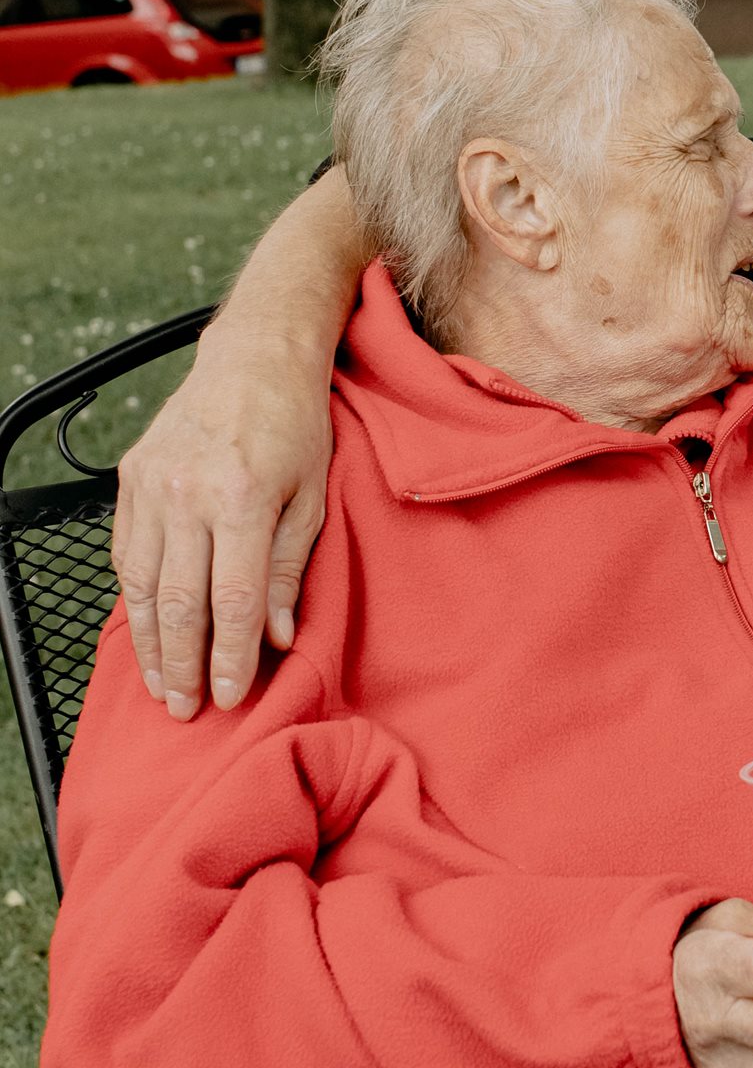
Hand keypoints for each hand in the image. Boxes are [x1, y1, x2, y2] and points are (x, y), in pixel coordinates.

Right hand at [112, 321, 332, 718]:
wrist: (253, 357)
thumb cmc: (295, 425)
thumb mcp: (312, 496)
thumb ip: (289, 569)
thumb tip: (276, 636)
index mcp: (241, 499)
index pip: (230, 602)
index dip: (228, 658)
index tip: (229, 697)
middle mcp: (187, 494)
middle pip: (177, 603)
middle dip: (183, 665)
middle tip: (188, 709)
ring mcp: (151, 485)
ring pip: (141, 584)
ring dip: (150, 642)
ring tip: (163, 684)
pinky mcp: (131, 478)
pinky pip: (126, 551)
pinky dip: (133, 595)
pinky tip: (145, 628)